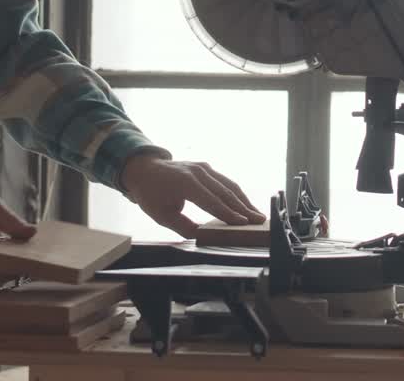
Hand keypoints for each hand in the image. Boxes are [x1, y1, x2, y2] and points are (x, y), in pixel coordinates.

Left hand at [121, 155, 265, 237]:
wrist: (144, 169)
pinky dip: (237, 194)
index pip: (210, 200)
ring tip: (257, 215)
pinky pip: (225, 181)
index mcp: (184, 182)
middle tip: (258, 221)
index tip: (242, 223)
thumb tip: (203, 236)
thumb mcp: (161, 215)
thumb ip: (183, 226)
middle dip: (243, 208)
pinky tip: (246, 205)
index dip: (227, 213)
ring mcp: (203, 168)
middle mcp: (197, 172)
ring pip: (229, 185)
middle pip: (224, 192)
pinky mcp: (206, 168)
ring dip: (244, 201)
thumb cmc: (151, 193)